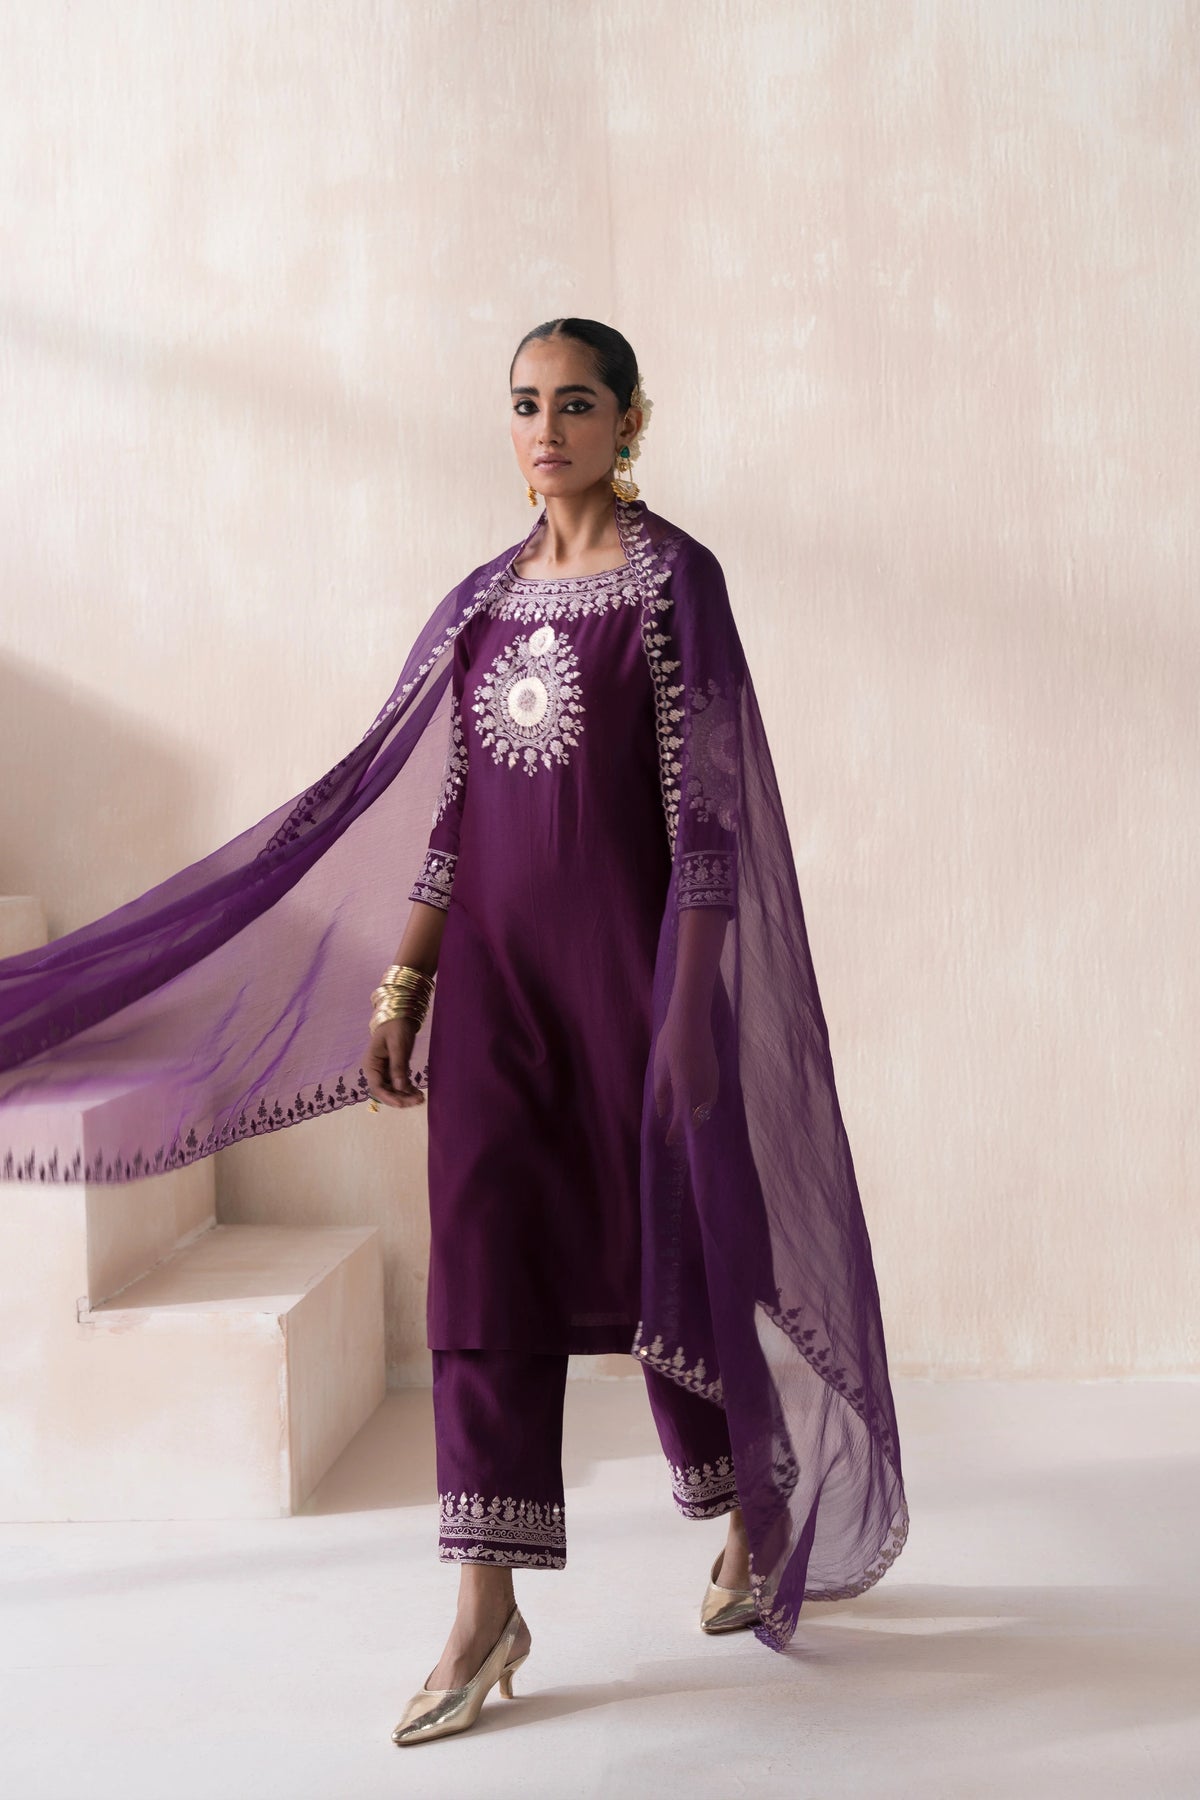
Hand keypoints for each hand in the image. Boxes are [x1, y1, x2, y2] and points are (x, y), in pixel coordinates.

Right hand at [364, 1016, 424, 1108]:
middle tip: (418, 1101)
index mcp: (371, 1064)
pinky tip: (419, 1094)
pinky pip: (399, 1084)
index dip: (389, 1098)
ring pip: (393, 1090)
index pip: (376, 1087)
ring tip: (421, 1099)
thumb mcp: (398, 1045)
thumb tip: (400, 1088)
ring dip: (405, 1096)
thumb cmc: (396, 1026)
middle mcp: (375, 1070)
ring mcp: (384, 1071)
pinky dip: (408, 1090)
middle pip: (385, 1091)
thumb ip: (398, 1066)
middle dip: (400, 1098)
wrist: (399, 1016)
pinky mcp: (393, 1070)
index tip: (402, 1104)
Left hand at [653, 1002, 718, 1146]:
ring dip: (697, 1118)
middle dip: (687, 1129)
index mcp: (686, 1087)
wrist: (692, 1019)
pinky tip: (696, 1105)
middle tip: (675, 1136)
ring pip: (706, 1109)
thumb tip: (662, 1112)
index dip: (676, 1132)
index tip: (669, 1142)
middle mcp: (703, 1087)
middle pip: (698, 1118)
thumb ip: (662, 1093)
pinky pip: (711, 1097)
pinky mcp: (716, 1073)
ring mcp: (712, 1080)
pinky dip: (704, 1106)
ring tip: (685, 1124)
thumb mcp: (660, 1068)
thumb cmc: (671, 1040)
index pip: (682, 1119)